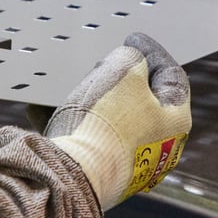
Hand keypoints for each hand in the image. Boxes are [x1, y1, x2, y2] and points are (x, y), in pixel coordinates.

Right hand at [45, 32, 191, 210]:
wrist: (72, 176)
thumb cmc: (106, 124)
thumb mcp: (124, 69)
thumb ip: (131, 56)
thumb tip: (126, 61)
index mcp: (175, 122)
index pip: (171, 75)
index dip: (152, 52)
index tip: (133, 41)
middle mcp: (158, 146)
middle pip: (140, 100)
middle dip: (118, 78)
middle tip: (101, 63)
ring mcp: (129, 163)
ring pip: (109, 118)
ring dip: (87, 99)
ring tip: (65, 86)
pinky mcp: (100, 173)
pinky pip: (85, 139)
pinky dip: (68, 122)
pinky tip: (42, 109)